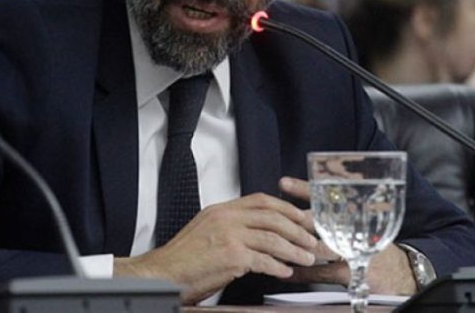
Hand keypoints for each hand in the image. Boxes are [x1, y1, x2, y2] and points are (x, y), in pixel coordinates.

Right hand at [114, 192, 317, 303]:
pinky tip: (285, 272)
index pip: (261, 200)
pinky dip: (278, 267)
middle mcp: (226, 217)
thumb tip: (259, 234)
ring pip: (272, 238)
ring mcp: (229, 235)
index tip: (301, 218)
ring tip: (306, 258)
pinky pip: (263, 260)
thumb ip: (231, 226)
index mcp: (221, 209)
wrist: (162, 274)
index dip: (286, 208)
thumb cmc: (184, 259)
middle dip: (298, 229)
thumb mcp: (207, 230)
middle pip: (272, 216)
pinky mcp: (230, 256)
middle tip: (312, 240)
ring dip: (294, 250)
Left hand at [279, 176, 416, 294]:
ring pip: (318, 245)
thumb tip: (301, 196)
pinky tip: (286, 271)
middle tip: (273, 215)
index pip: (327, 194)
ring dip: (295, 244)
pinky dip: (302, 272)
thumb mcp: (358, 220)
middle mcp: (353, 227)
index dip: (304, 187)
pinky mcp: (351, 271)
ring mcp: (352, 249)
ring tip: (273, 243)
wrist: (400, 270)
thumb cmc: (372, 242)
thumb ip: (333, 209)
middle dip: (294, 216)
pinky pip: (321, 271)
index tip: (284, 183)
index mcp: (354, 210)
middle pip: (319, 218)